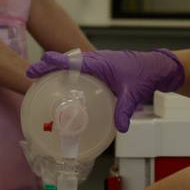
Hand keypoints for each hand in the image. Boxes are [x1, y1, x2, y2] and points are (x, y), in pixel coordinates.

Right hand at [27, 49, 184, 131]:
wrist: (157, 67)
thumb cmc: (144, 74)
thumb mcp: (132, 93)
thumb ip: (124, 110)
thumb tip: (120, 129)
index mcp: (98, 62)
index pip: (70, 61)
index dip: (51, 63)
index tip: (36, 69)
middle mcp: (95, 61)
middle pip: (65, 61)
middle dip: (47, 67)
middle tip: (32, 76)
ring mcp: (97, 64)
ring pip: (72, 65)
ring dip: (56, 70)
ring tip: (41, 82)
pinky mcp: (101, 70)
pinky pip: (80, 70)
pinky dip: (68, 75)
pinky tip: (64, 88)